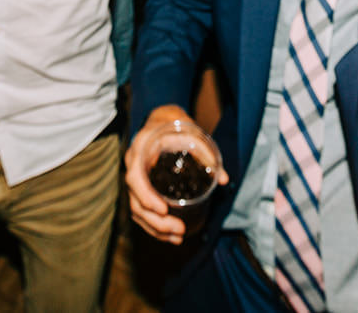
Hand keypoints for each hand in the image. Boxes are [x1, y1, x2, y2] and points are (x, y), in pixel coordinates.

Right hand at [125, 106, 228, 244]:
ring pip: (137, 211)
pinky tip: (170, 235)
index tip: (163, 210)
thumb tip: (224, 179)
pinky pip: (142, 211)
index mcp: (140, 148)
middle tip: (179, 230)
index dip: (146, 197)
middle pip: (135, 201)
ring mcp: (136, 178)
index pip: (134, 178)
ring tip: (177, 238)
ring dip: (155, 228)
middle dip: (156, 221)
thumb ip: (206, 153)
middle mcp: (133, 165)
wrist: (162, 119)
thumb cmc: (175, 124)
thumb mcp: (190, 131)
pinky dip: (154, 226)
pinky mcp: (141, 189)